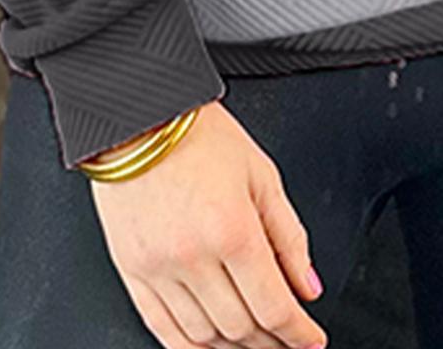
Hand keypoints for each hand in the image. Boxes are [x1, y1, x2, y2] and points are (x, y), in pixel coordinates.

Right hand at [88, 100, 327, 348]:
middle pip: (241, 327)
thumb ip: (289, 235)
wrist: (138, 116)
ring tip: (254, 344)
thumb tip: (307, 286)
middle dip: (272, 343)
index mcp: (232, 228)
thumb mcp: (261, 174)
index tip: (311, 340)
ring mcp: (159, 268)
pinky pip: (162, 329)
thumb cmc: (197, 134)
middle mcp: (193, 255)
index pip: (274, 306)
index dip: (299, 334)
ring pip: (204, 336)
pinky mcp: (132, 271)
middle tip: (287, 342)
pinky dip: (190, 348)